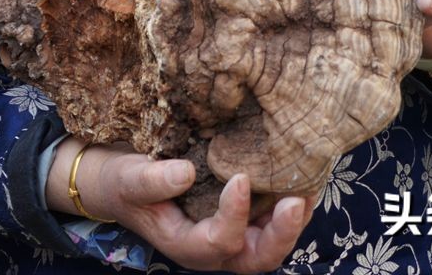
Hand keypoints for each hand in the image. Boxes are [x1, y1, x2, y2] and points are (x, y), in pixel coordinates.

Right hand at [52, 145, 313, 272]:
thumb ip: (152, 180)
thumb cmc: (124, 183)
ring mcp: (231, 241)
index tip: (240, 177)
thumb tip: (185, 172)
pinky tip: (300, 181)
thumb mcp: (129, 178)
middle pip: (257, 258)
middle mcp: (214, 252)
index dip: (234, 214)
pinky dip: (288, 210)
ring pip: (271, 246)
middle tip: (295, 202)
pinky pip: (270, 226)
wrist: (124, 186)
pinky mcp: (240, 225)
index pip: (219, 240)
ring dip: (293, 223)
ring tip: (308, 190)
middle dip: (281, 234)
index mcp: (185, 246)